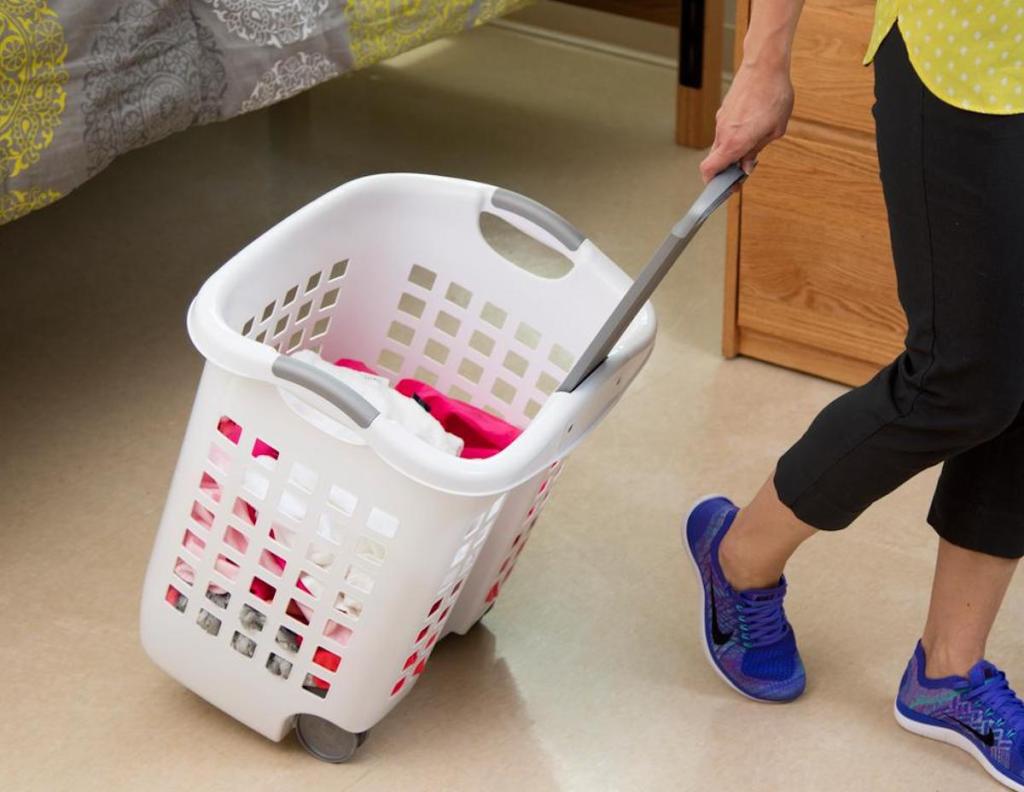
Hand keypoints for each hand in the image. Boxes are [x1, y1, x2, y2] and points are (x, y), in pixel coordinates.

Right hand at [699, 60, 794, 183]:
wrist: (764, 65)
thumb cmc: (773, 95)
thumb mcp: (775, 130)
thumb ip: (757, 150)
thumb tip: (747, 165)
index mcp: (733, 142)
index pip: (709, 170)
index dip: (713, 183)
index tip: (726, 187)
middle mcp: (722, 133)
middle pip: (715, 160)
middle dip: (727, 168)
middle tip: (744, 168)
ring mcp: (721, 121)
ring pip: (721, 145)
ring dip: (733, 150)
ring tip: (754, 143)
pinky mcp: (724, 111)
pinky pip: (725, 130)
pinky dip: (734, 135)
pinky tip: (752, 127)